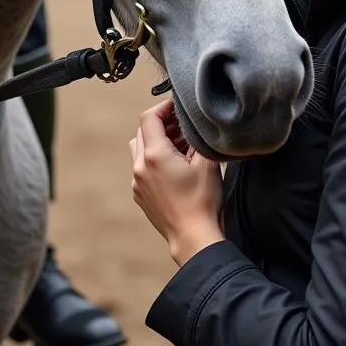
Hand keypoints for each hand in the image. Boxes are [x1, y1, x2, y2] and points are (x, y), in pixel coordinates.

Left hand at [130, 100, 224, 265]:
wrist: (193, 237)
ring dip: (156, 141)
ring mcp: (137, 182)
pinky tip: (174, 165)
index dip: (164, 107)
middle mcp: (140, 167)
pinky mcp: (140, 195)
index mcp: (154, 155)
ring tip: (179, 145)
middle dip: (162, 123)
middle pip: (143, 131)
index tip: (178, 107)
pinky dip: (153, 159)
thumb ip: (198, 138)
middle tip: (182, 125)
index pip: (149, 117)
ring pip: (139, 149)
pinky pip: (141, 167)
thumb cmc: (202, 201)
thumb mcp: (207, 162)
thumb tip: (195, 124)